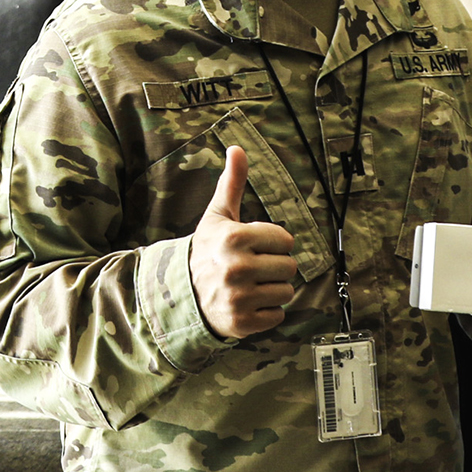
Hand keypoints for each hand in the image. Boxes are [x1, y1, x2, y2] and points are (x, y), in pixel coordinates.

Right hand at [189, 146, 297, 338]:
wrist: (182, 294)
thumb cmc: (207, 250)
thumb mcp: (218, 216)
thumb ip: (232, 183)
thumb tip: (237, 148)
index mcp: (235, 238)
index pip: (286, 240)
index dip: (274, 243)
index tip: (256, 246)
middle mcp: (237, 268)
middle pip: (289, 267)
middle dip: (275, 266)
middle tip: (254, 267)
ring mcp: (239, 298)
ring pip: (286, 292)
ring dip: (272, 289)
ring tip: (251, 285)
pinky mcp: (242, 323)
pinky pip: (278, 315)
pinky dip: (267, 312)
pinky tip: (248, 303)